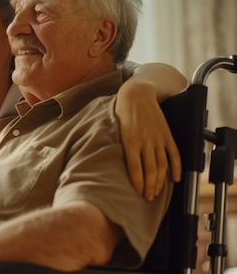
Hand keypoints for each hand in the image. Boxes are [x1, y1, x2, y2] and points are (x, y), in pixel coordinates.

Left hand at [116, 80, 181, 200]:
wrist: (137, 94)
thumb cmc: (122, 112)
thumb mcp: (115, 129)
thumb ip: (119, 146)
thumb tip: (116, 164)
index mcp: (130, 141)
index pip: (135, 167)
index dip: (138, 182)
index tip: (138, 192)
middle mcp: (145, 141)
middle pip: (150, 170)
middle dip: (150, 186)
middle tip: (148, 197)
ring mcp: (158, 138)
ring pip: (162, 165)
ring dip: (160, 181)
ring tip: (157, 192)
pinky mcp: (166, 135)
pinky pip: (174, 154)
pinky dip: (176, 168)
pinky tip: (175, 179)